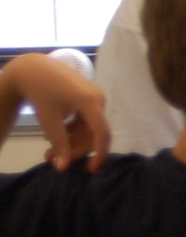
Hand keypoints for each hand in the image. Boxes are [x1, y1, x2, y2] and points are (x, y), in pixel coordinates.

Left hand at [0, 54, 110, 170]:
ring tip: (49, 150)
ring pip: (88, 127)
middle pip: (93, 133)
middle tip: (54, 161)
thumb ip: (59, 143)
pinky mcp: (87, 96)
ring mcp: (94, 97)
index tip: (90, 170)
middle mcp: (98, 99)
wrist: (31, 67)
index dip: (99, 154)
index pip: (102, 133)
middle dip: (75, 149)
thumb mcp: (48, 119)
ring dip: (71, 141)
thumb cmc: (40, 91)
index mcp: (91, 102)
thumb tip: (63, 167)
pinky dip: (72, 130)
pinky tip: (56, 134)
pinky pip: (85, 119)